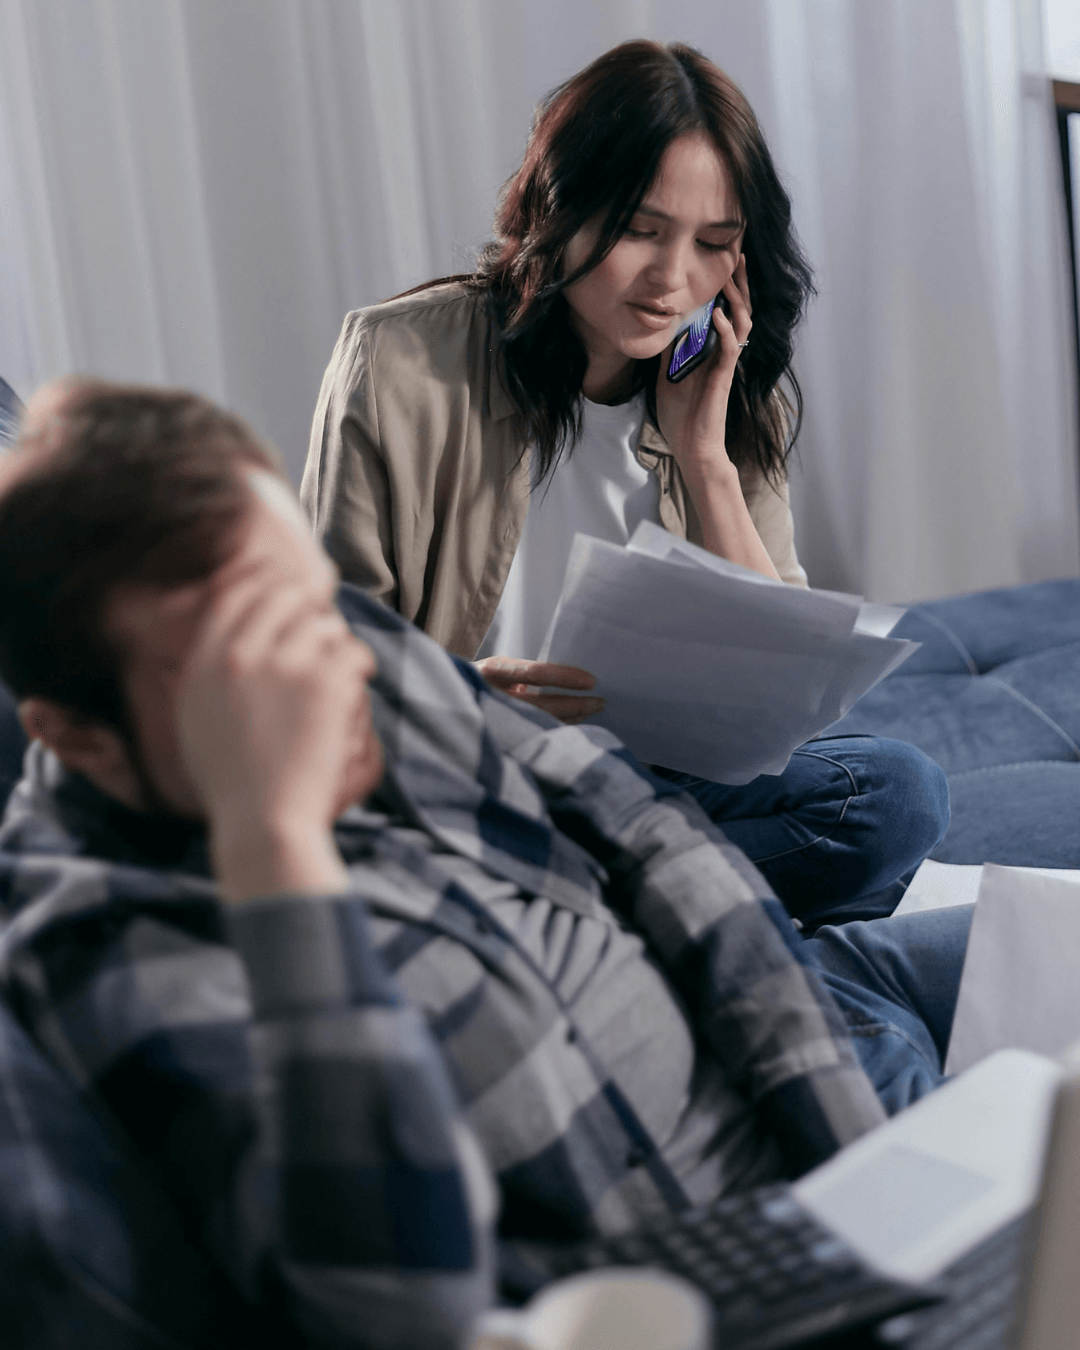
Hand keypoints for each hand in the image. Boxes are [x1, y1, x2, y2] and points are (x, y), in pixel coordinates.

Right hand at [176, 567, 382, 900]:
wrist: (264, 822)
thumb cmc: (233, 785)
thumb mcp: (198, 722)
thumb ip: (208, 674)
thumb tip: (229, 638)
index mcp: (205, 663)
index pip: (237, 595)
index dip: (268, 587)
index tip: (291, 595)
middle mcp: (241, 655)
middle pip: (286, 598)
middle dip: (311, 609)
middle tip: (326, 632)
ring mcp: (285, 665)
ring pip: (326, 626)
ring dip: (338, 646)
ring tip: (339, 676)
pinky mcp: (325, 682)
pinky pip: (355, 652)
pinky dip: (361, 668)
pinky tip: (357, 684)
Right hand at [474, 657, 603, 724]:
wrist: (431, 704)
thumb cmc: (465, 683)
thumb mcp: (488, 672)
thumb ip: (517, 677)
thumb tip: (551, 682)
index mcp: (491, 671)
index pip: (534, 673)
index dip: (563, 677)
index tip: (591, 682)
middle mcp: (491, 694)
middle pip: (541, 703)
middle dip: (574, 705)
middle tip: (601, 702)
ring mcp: (492, 715)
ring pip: (537, 722)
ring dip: (567, 719)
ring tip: (590, 713)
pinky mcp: (492, 736)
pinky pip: (529, 735)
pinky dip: (550, 731)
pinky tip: (567, 729)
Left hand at [654, 253, 751, 488]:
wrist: (690, 447)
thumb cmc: (681, 417)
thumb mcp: (666, 376)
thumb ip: (669, 352)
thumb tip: (660, 329)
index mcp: (712, 352)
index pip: (725, 312)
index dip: (727, 289)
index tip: (722, 264)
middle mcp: (723, 354)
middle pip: (740, 311)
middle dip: (739, 284)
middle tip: (737, 257)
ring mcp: (725, 365)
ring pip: (741, 324)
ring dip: (736, 300)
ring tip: (729, 278)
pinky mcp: (723, 377)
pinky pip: (729, 348)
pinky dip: (725, 329)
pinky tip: (718, 314)